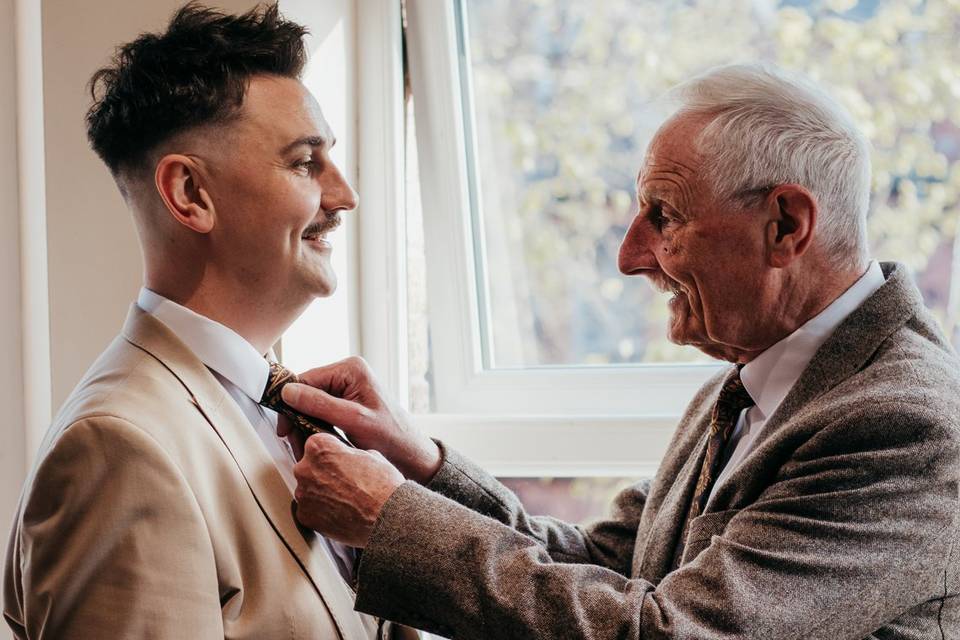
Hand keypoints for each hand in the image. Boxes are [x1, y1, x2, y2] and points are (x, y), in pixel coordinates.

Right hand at [281, 357, 441, 483]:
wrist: (409, 452)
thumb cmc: (391, 436)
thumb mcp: (352, 420)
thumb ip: (321, 404)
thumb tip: (288, 392)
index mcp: (352, 369)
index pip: (307, 378)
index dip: (291, 402)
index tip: (284, 426)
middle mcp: (348, 373)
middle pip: (307, 390)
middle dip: (297, 415)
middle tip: (291, 439)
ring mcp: (347, 387)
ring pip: (311, 402)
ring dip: (304, 422)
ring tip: (302, 444)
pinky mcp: (346, 401)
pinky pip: (321, 410)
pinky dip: (314, 425)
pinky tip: (314, 440)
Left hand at [293, 433, 404, 546]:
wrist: (388, 516)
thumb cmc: (383, 484)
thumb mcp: (369, 454)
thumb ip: (348, 453)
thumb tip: (345, 457)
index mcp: (319, 447)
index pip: (317, 444)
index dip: (332, 453)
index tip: (341, 461)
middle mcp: (304, 468)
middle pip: (309, 467)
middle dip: (323, 473)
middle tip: (345, 482)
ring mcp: (302, 494)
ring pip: (309, 490)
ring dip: (322, 493)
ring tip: (346, 500)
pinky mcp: (305, 516)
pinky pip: (310, 510)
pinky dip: (322, 512)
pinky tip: (341, 512)